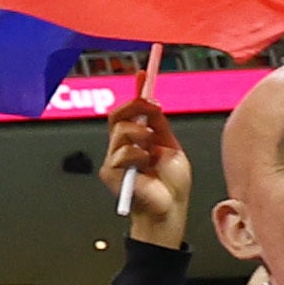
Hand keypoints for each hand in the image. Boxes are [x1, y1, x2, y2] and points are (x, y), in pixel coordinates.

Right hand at [103, 96, 187, 251]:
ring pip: (121, 130)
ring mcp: (115, 160)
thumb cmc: (172, 186)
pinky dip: (138, 155)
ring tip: (152, 150)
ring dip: (142, 135)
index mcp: (136, 140)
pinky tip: (146, 166)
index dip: (135, 91)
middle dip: (136, 107)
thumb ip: (159, 125)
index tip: (143, 74)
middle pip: (117, 115)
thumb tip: (152, 100)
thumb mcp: (170, 146)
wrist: (170, 210)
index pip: (128, 110)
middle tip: (152, 108)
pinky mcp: (111, 173)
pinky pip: (122, 152)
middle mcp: (121, 147)